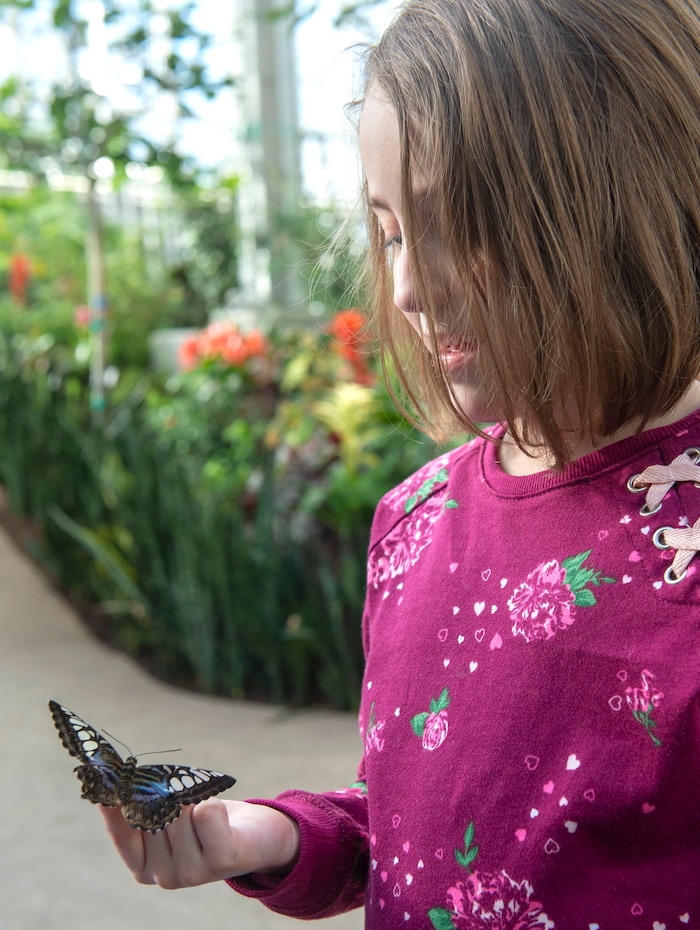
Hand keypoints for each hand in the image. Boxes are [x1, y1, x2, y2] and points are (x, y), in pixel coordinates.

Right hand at [99, 799, 299, 887]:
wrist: (258, 837)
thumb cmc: (207, 821)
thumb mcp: (170, 818)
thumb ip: (142, 810)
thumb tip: (109, 787)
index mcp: (145, 868)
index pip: (121, 834)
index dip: (113, 806)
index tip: (108, 777)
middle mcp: (165, 876)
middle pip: (153, 815)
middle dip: (167, 794)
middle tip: (186, 795)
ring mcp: (193, 873)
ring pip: (179, 812)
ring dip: (193, 798)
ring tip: (206, 809)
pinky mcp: (221, 860)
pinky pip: (205, 813)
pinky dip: (213, 802)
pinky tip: (222, 815)